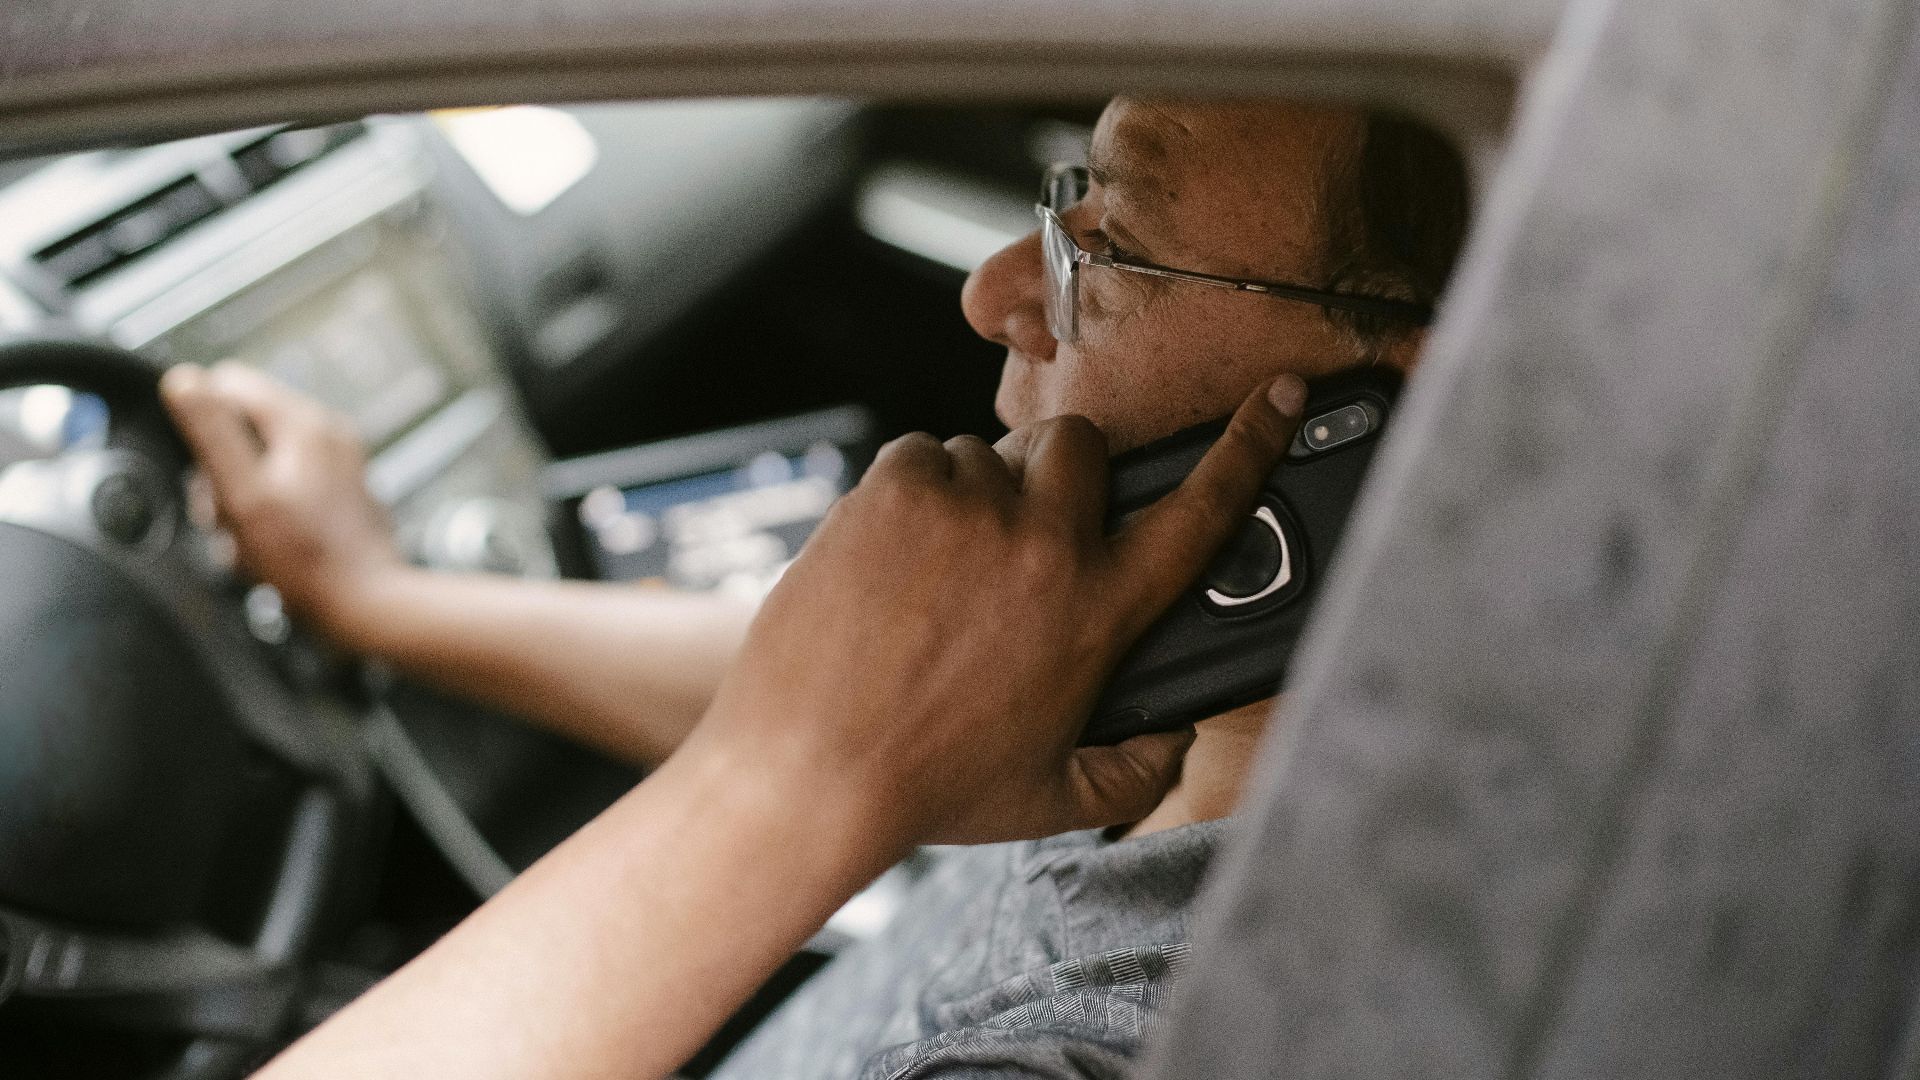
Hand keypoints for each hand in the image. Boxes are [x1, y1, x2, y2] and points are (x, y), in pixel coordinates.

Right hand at [160, 362, 404, 631]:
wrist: (365, 604)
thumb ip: (212, 432)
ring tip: (245, 539)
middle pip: (241, 426)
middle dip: (218, 470)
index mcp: (304, 421)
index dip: (199, 424)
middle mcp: (327, 430)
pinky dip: (264, 512)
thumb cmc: (303, 558)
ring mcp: (337, 459)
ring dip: (238, 498)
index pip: (227, 384)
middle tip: (224, 517)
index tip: (202, 474)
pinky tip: (264, 546)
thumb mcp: (244, 493)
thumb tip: (182, 379)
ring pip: (258, 459)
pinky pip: (281, 485)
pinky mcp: (339, 489)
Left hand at [689, 374, 1308, 852]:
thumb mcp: (1048, 799)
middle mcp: (1048, 545)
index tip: (1281, 393)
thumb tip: (1173, 742)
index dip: (1250, 445)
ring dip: (971, 494)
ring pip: (988, 452)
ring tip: (932, 572)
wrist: (807, 771)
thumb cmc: (925, 785)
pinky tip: (890, 556)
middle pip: (1083, 445)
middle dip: (1059, 470)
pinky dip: (909, 489)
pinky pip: (921, 453)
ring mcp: (971, 509)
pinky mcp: (898, 488)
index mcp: (1100, 610)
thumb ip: (1133, 774)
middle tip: (1018, 524)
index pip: (1202, 511)